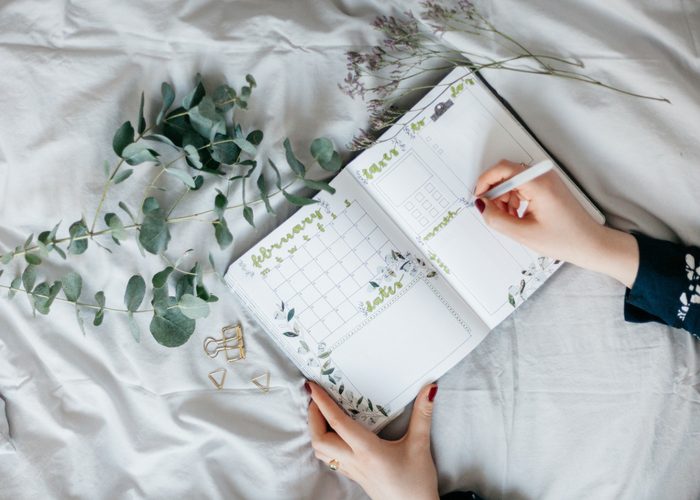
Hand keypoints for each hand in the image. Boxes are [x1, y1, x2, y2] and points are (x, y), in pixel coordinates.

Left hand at [306, 381, 439, 499]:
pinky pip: (330, 459)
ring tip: (321, 413)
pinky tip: (333, 435)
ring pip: (321, 451)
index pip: (337, 423)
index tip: (313, 387)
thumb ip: (423, 414)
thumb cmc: (416, 482)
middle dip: (313, 416)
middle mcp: (355, 461)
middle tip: (316, 398)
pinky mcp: (354, 476)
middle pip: (320, 439)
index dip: (323, 403)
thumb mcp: (421, 445)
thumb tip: (429, 389)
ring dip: (316, 431)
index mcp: (367, 451)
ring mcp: (352, 471)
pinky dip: (324, 443)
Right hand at [474, 160, 638, 287]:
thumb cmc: (565, 239)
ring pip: (514, 182)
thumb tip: (481, 205)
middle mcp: (544, 177)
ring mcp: (547, 181)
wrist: (590, 244)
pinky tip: (518, 217)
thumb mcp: (523, 233)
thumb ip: (496, 218)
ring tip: (509, 220)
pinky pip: (523, 187)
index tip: (478, 195)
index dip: (486, 181)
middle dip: (496, 194)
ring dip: (505, 199)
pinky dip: (515, 200)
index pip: (503, 169)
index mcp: (539, 184)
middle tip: (494, 214)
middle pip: (507, 175)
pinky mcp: (549, 187)